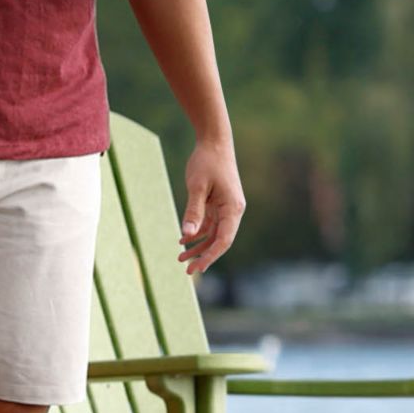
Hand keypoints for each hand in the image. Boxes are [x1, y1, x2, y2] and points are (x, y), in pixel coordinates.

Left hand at [178, 140, 244, 275]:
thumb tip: (187, 235)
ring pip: (213, 234)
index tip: (197, 268)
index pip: (224, 239)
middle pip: (220, 240)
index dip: (211, 256)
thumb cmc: (207, 162)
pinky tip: (183, 239)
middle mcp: (233, 210)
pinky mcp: (218, 203)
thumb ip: (193, 211)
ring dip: (198, 246)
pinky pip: (209, 224)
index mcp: (233, 208)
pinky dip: (197, 232)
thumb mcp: (197, 187)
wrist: (214, 141)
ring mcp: (226, 207)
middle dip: (204, 256)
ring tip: (180, 257)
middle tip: (187, 271)